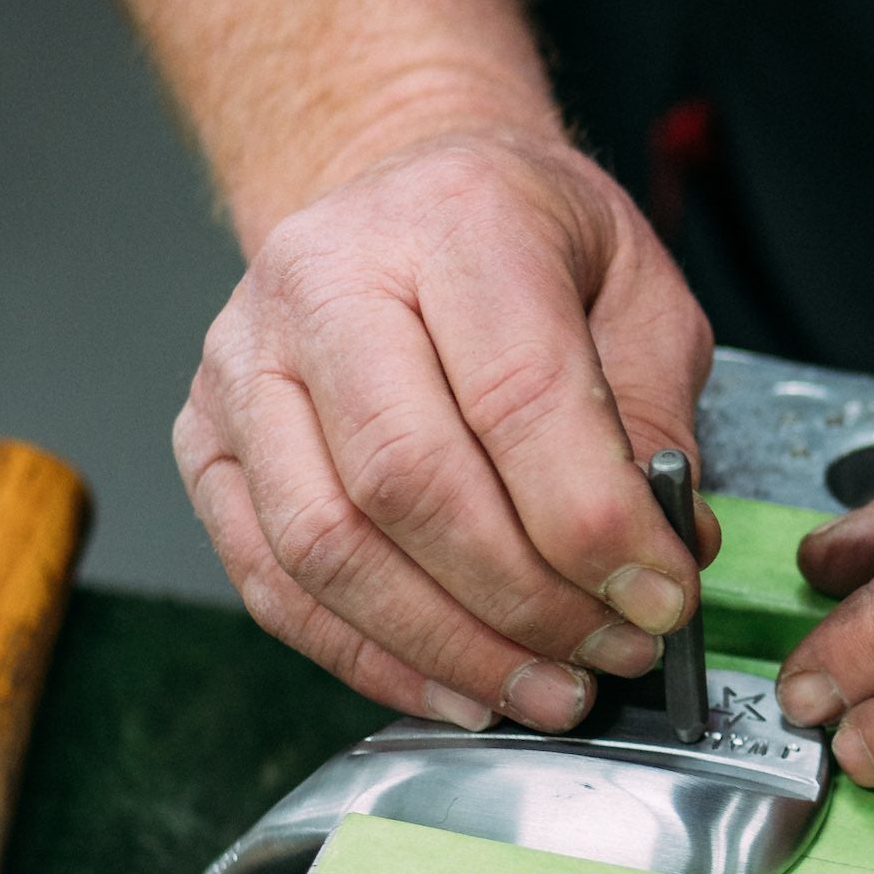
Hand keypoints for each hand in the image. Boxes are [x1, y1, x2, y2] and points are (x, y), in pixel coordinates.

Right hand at [173, 131, 718, 731]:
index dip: (593, 521)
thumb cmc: (529, 237)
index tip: (661, 595)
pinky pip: (271, 579)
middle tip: (613, 654)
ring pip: (325, 546)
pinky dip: (368, 656)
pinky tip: (457, 687)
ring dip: (447, 646)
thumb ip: (657, 414)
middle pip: (409, 482)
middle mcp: (325, 281)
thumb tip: (667, 550)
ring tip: (546, 689)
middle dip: (525, 600)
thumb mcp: (638, 286)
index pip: (519, 395)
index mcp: (454, 221)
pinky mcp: (207, 440)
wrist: (406, 184)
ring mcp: (243, 363)